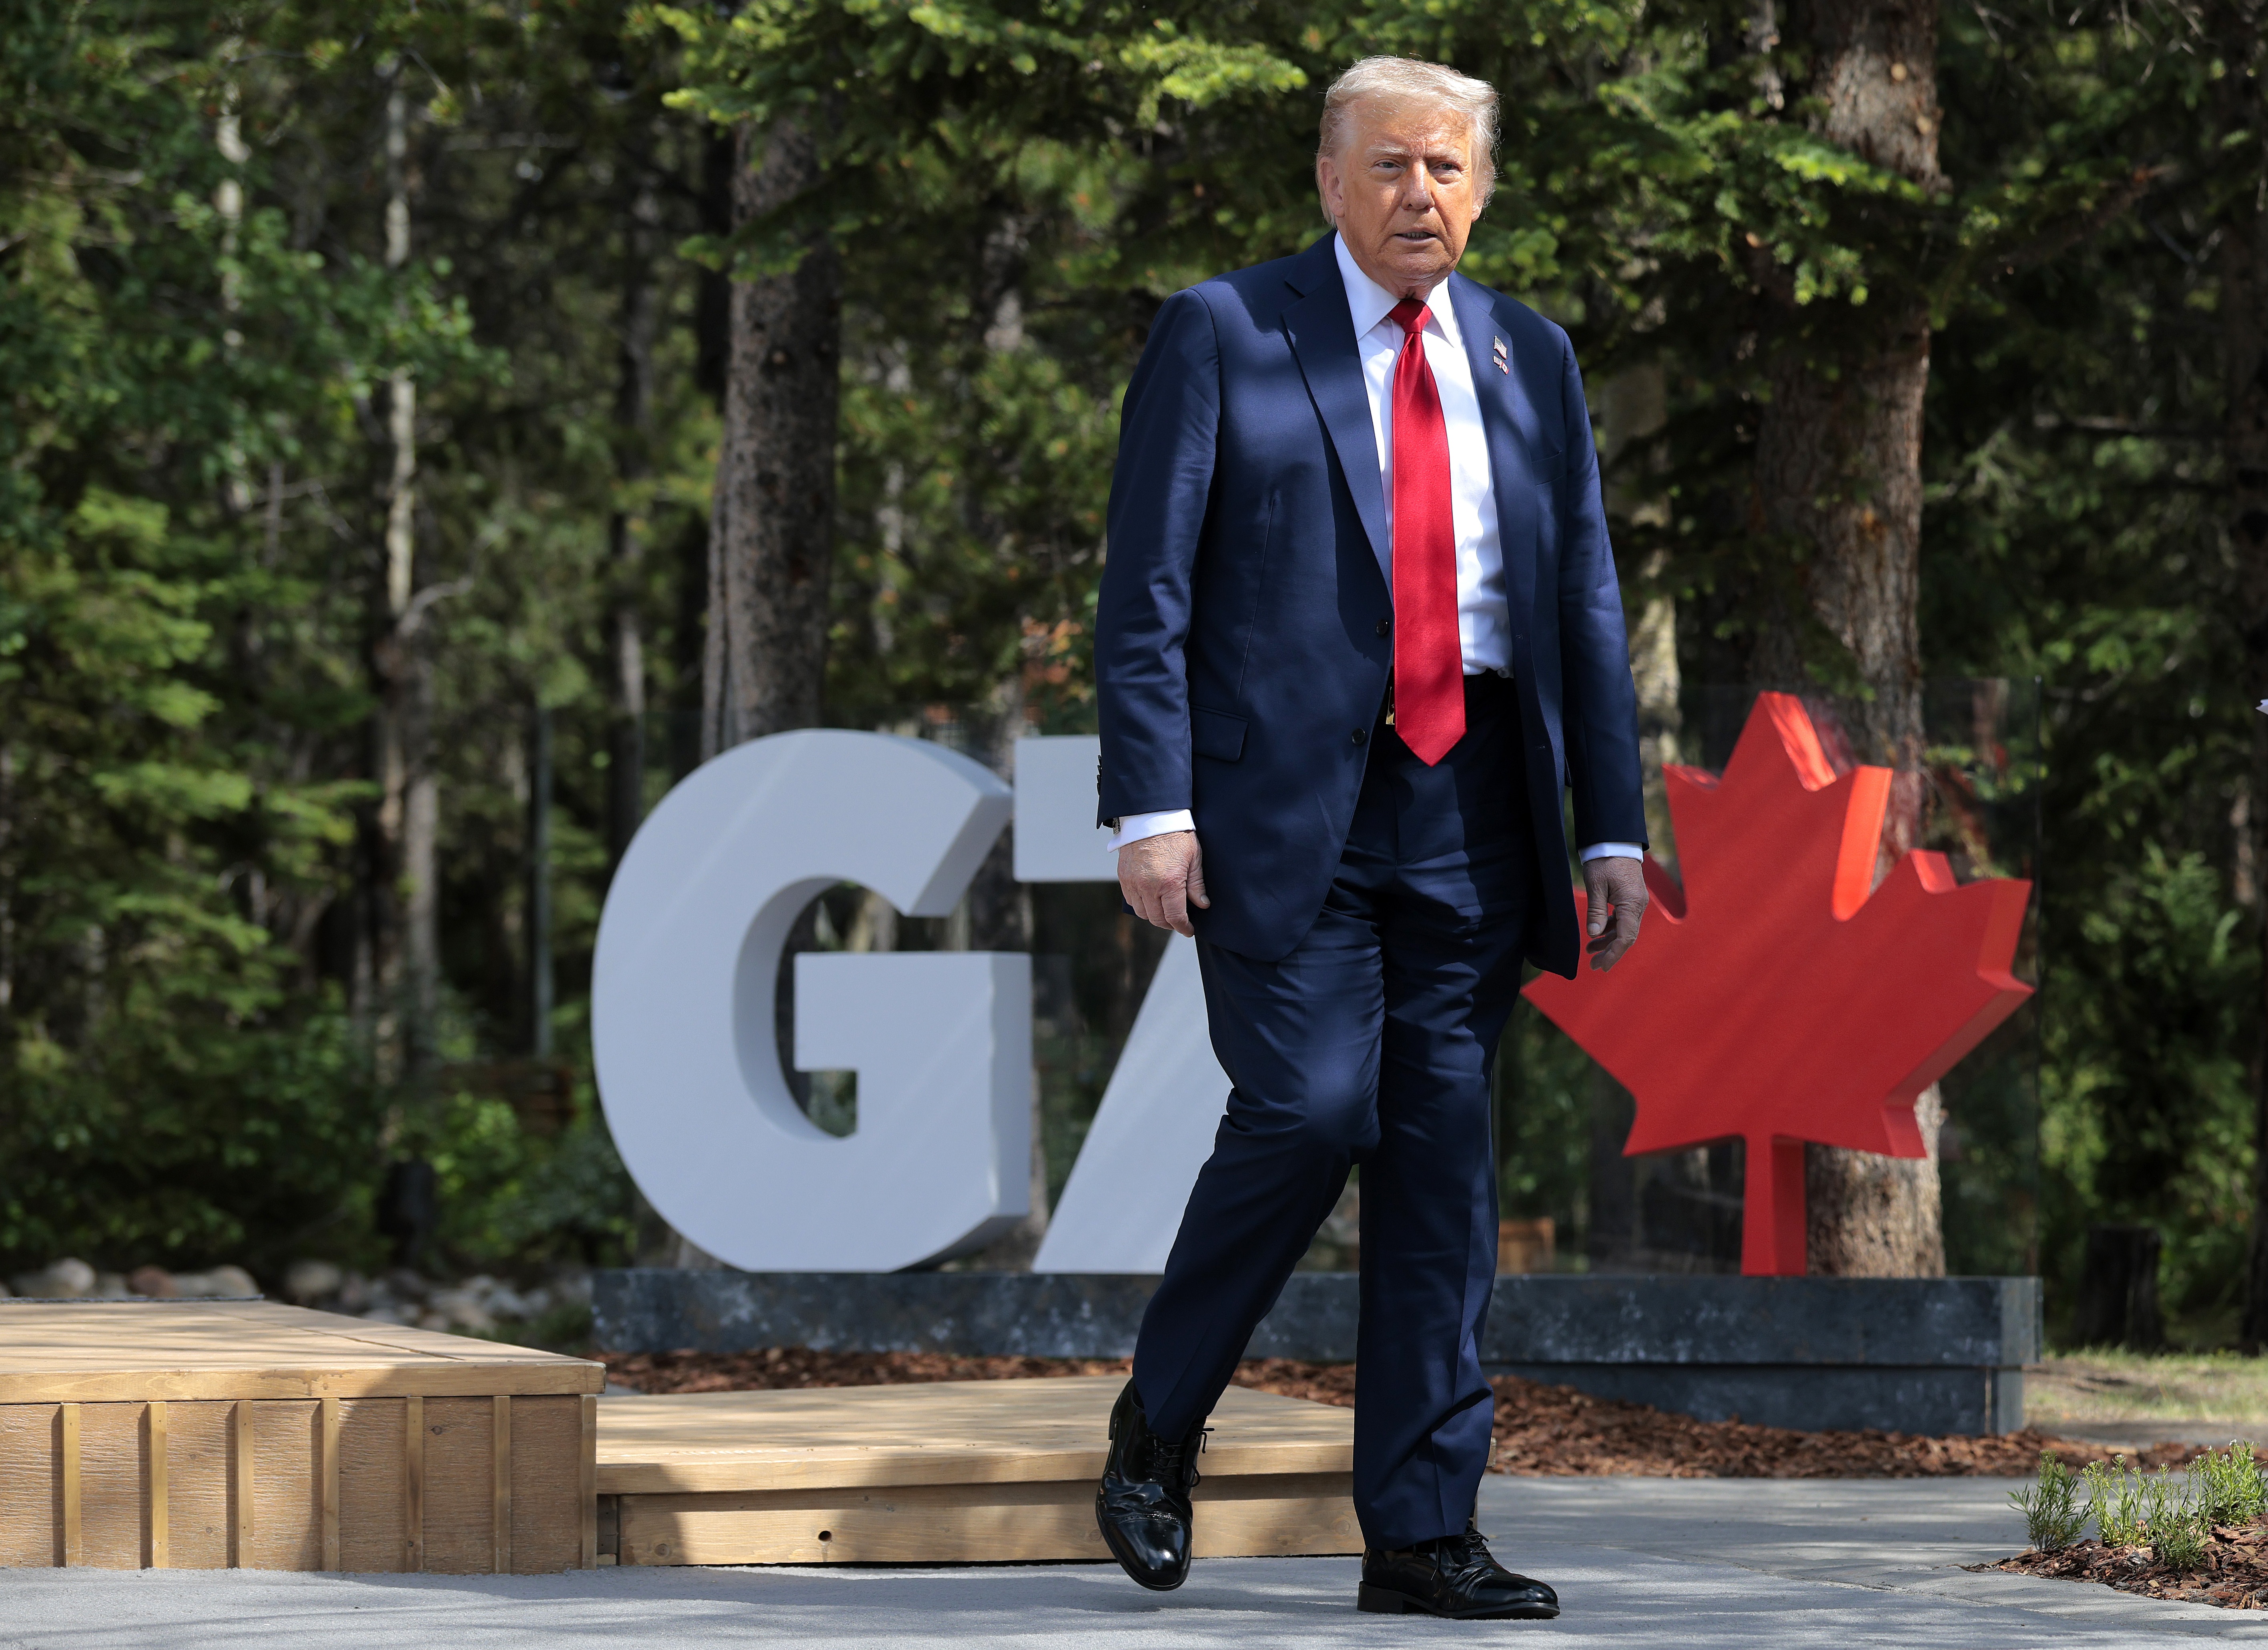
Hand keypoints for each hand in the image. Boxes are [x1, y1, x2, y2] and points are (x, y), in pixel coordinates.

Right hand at [1118, 830, 1208, 936]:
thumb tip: (1202, 904)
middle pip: (1157, 919)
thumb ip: (1197, 884)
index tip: (1188, 930)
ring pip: (1142, 913)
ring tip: (1164, 910)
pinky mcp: (1123, 877)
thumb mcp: (1194, 858)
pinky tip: (1150, 900)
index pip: (1175, 917)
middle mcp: (1148, 887)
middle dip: (1169, 924)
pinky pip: (1131, 900)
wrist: (1150, 816)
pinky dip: (1141, 905)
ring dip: (1154, 916)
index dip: (1183, 928)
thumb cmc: (1175, 834)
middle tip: (1178, 921)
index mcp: (1169, 883)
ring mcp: (1133, 883)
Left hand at [1583, 855, 1647, 970]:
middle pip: (1627, 936)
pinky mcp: (1631, 897)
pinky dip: (1610, 928)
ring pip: (1624, 928)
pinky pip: (1623, 918)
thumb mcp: (1595, 886)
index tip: (1601, 966)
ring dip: (1608, 940)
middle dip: (1610, 952)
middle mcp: (1638, 905)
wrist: (1614, 840)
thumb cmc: (1604, 860)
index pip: (1625, 937)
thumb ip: (1596, 911)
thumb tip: (1594, 935)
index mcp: (1632, 904)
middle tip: (1593, 965)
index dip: (1613, 954)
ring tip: (1589, 950)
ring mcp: (1636, 902)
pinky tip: (1597, 934)